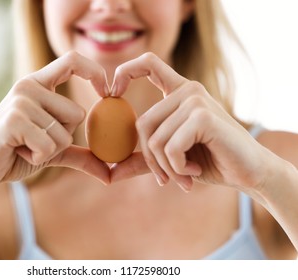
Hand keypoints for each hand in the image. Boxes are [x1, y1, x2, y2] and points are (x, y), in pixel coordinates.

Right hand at [0, 51, 110, 191]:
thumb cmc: (15, 155)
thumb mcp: (52, 152)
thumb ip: (80, 155)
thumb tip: (109, 174)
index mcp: (38, 84)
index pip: (72, 60)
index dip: (95, 72)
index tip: (107, 92)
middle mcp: (29, 86)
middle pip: (78, 114)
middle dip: (63, 138)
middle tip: (34, 141)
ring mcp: (21, 100)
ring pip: (65, 133)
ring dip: (49, 151)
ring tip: (22, 146)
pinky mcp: (14, 119)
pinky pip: (50, 145)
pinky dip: (38, 157)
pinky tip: (17, 152)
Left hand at [110, 52, 271, 191]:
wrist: (248, 173)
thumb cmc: (209, 161)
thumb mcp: (170, 160)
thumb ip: (143, 161)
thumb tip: (110, 173)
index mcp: (178, 92)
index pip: (149, 64)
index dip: (125, 71)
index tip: (111, 93)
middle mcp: (187, 90)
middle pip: (142, 124)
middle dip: (151, 159)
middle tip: (165, 178)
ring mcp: (196, 100)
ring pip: (155, 138)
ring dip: (166, 167)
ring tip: (184, 175)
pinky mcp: (203, 116)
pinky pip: (170, 147)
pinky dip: (177, 168)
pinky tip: (195, 171)